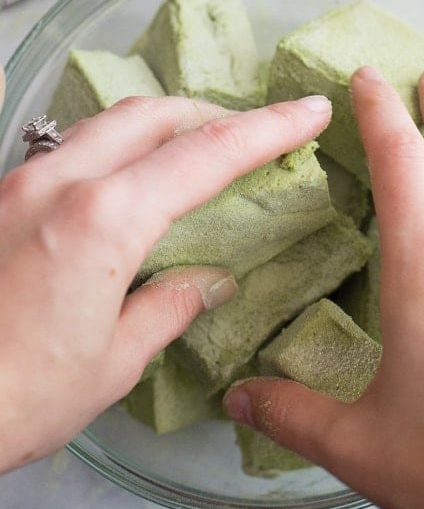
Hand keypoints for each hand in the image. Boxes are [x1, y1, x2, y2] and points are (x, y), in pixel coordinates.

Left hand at [0, 92, 330, 472]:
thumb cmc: (16, 398)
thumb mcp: (111, 361)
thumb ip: (167, 307)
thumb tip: (209, 282)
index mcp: (103, 218)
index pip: (205, 154)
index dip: (268, 128)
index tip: (309, 110)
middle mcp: (59, 181)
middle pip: (152, 113)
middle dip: (210, 113)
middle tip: (251, 132)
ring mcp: (20, 182)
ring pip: (104, 122)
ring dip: (158, 124)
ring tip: (192, 149)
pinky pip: (66, 147)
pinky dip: (111, 145)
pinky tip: (121, 176)